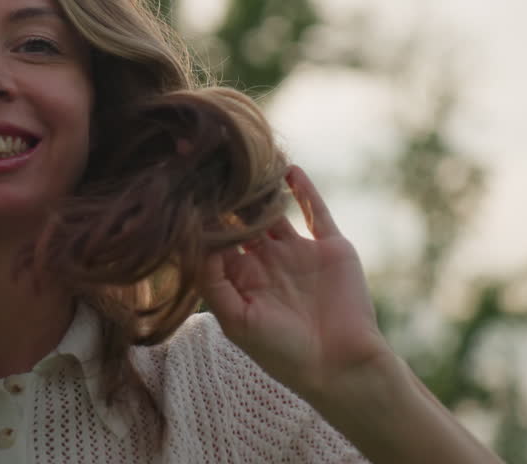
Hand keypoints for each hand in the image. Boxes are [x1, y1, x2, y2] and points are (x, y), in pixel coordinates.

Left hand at [199, 165, 389, 400]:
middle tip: (210, 168)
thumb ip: (213, 283)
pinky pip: (316, 212)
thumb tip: (198, 243)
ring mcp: (299, 253)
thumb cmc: (282, 351)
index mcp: (242, 280)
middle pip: (243, 221)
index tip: (186, 194)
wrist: (340, 365)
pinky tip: (288, 168)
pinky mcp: (330, 248)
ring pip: (275, 212)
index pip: (218, 241)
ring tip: (244, 162)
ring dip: (261, 191)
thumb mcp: (236, 321)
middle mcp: (268, 262)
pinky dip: (304, 190)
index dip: (204, 222)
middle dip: (228, 200)